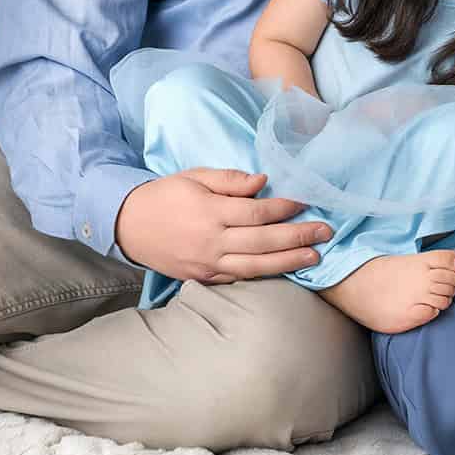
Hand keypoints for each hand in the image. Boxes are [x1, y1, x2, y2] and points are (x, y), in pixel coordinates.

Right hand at [114, 168, 328, 283]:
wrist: (128, 226)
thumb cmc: (165, 196)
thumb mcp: (194, 176)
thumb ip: (230, 180)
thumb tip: (264, 181)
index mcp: (210, 212)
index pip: (257, 213)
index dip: (285, 208)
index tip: (305, 201)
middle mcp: (211, 241)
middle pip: (264, 241)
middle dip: (298, 236)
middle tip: (326, 232)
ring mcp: (208, 263)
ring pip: (256, 265)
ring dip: (289, 261)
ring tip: (315, 256)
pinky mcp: (204, 277)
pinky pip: (240, 276)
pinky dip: (264, 273)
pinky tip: (285, 268)